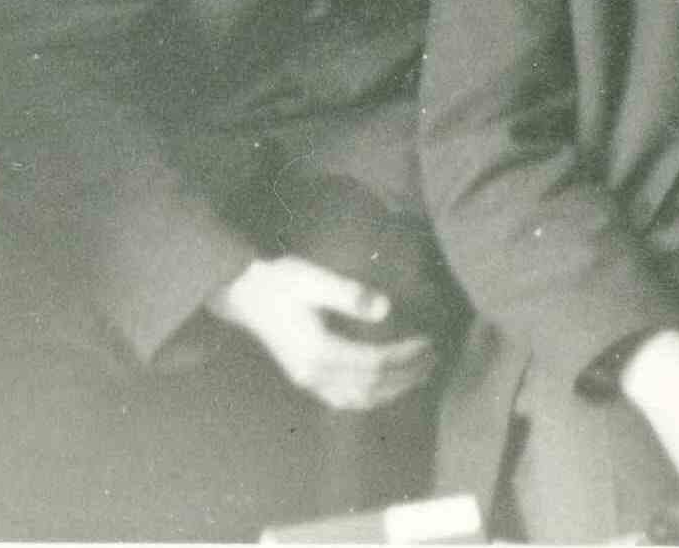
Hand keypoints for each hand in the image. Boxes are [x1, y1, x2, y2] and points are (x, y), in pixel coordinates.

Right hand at [213, 255, 438, 410]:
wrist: (243, 295)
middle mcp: (314, 374)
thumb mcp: (312, 279)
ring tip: (419, 374)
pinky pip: (343, 399)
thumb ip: (348, 294)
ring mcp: (308, 381)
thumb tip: (385, 308)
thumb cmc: (279, 281)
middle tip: (434, 358)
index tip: (427, 341)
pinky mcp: (305, 378)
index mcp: (318, 351)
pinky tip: (384, 388)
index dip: (405, 355)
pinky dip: (369, 397)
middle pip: (371, 386)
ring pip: (358, 399)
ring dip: (393, 390)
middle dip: (406, 374)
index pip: (374, 362)